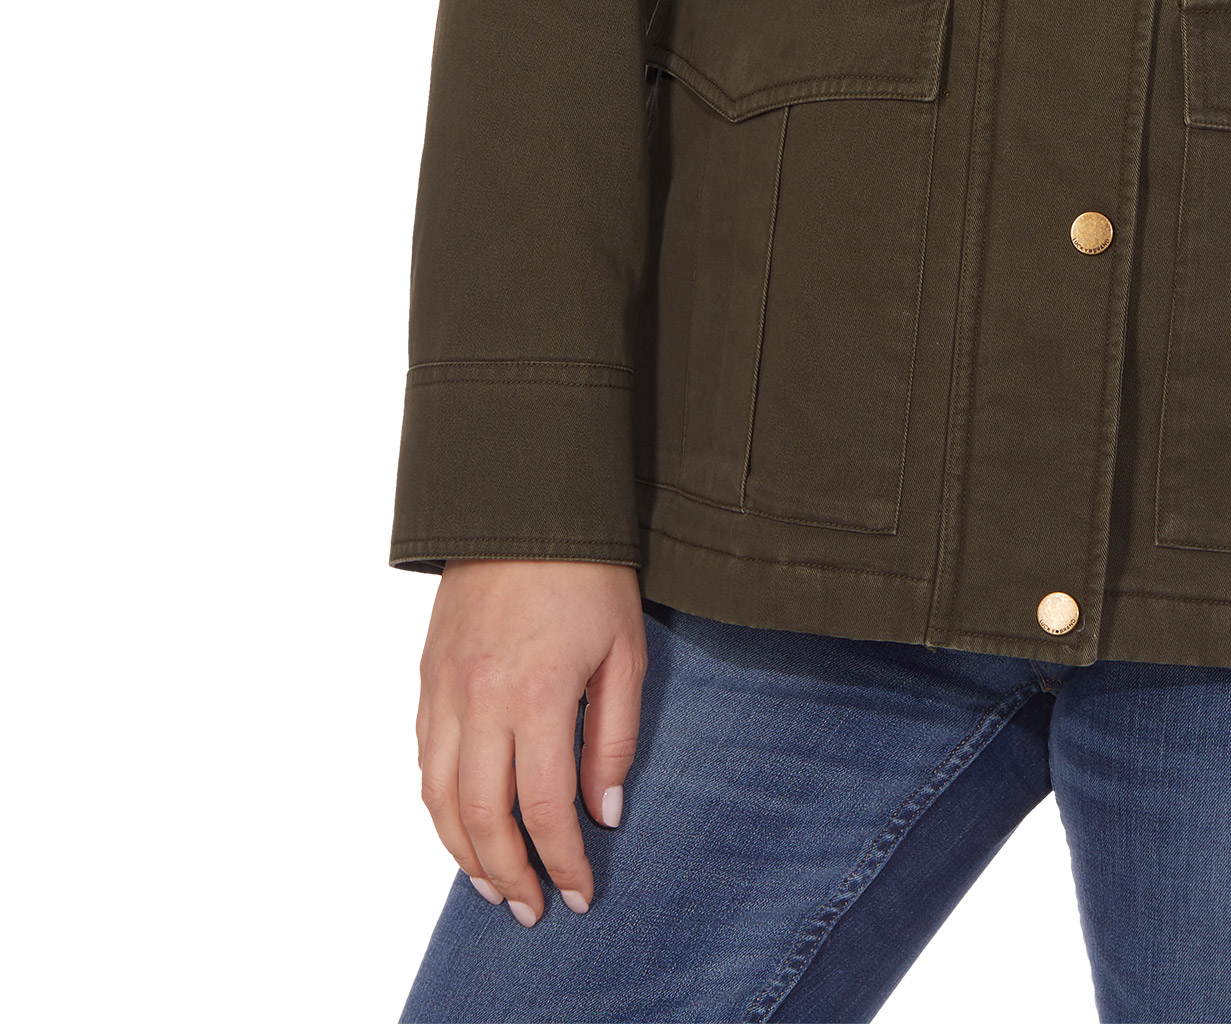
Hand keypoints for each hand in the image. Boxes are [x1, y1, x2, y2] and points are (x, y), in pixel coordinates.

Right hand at [415, 558, 647, 924]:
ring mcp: (444, 691)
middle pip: (482, 818)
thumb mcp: (626, 651)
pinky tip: (462, 824)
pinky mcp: (426, 678)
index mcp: (536, 696)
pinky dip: (438, 806)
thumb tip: (604, 812)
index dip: (562, 860)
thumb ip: (612, 737)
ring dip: (464, 853)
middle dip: (509, 874)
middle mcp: (479, 702)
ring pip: (439, 799)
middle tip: (533, 909)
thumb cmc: (590, 573)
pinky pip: (423, 760)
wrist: (526, 502)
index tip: (579, 894)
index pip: (543, 808)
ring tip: (496, 885)